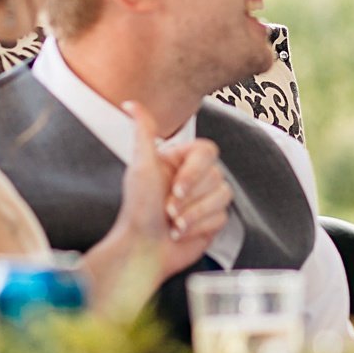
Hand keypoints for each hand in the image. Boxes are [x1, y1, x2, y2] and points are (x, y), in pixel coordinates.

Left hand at [111, 101, 227, 281]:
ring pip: (223, 196)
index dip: (195, 172)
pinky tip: (181, 233)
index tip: (176, 187)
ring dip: (194, 214)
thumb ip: (143, 132)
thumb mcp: (141, 166)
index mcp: (180, 161)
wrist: (142, 250)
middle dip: (190, 198)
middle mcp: (194, 177)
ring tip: (174, 223)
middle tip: (168, 209)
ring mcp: (205, 199)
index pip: (208, 152)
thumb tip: (130, 103)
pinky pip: (222, 217)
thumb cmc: (138, 210)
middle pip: (216, 176)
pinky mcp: (213, 220)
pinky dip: (199, 228)